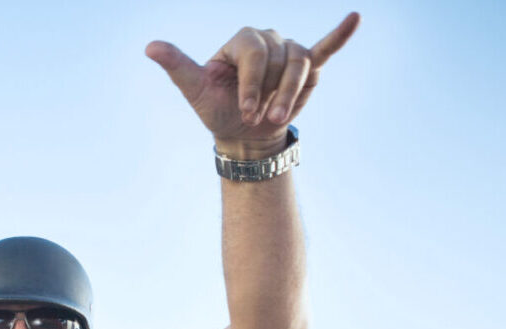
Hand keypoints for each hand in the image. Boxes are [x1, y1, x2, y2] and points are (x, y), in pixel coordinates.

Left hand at [147, 14, 358, 153]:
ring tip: (277, 116)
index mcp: (241, 40)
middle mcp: (267, 38)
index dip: (252, 84)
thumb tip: (150, 46)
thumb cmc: (217, 109)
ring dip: (290, 94)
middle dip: (270, 93)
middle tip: (258, 116)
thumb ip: (177, 66)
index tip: (246, 110)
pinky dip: (341, 35)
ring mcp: (289, 50)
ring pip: (300, 64)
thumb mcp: (195, 89)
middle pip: (280, 59)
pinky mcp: (308, 66)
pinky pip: (325, 48)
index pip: (255, 54)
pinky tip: (355, 18)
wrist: (242, 133)